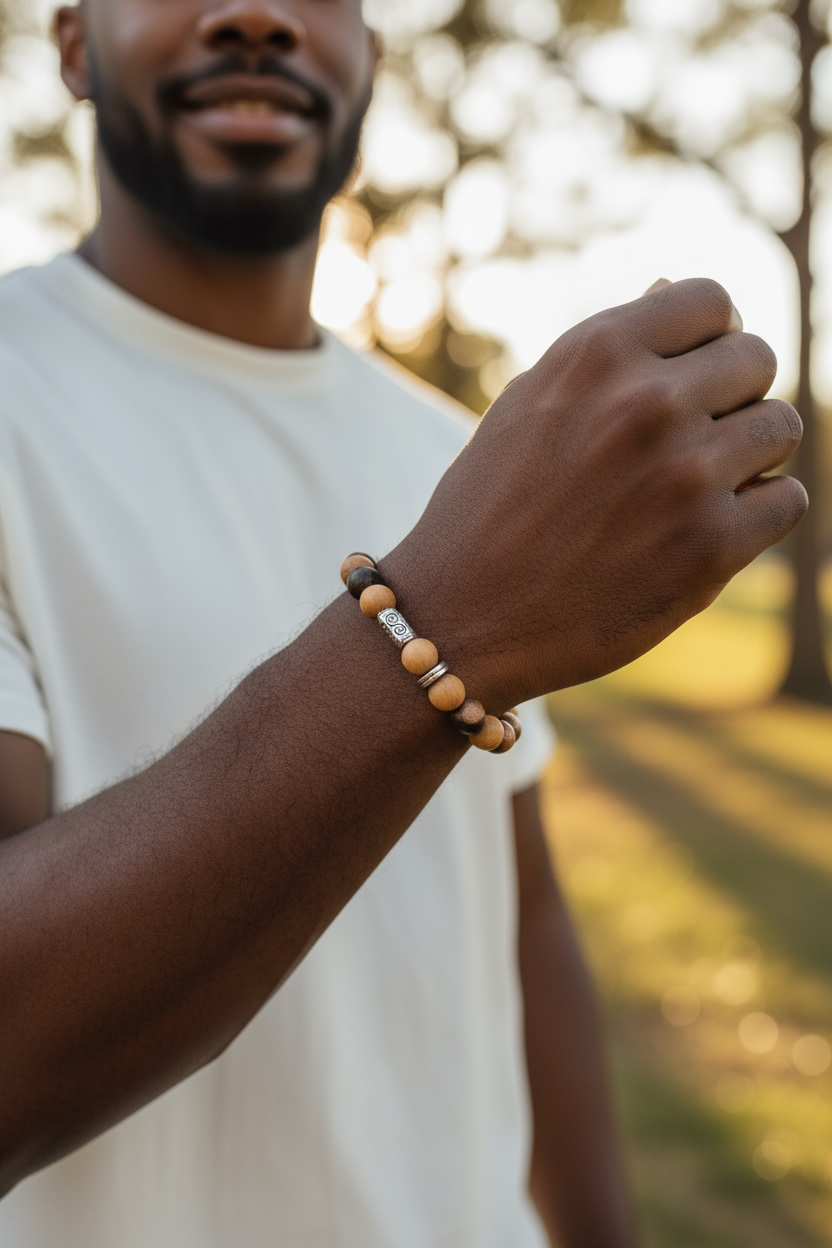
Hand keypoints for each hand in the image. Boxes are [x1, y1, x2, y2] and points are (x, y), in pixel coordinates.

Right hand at [389, 278, 805, 706]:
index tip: (688, 379)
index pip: (710, 301)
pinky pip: (787, 501)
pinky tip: (705, 532)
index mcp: (597, 353)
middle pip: (755, 360)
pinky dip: (757, 517)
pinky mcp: (711, 546)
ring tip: (692, 491)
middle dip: (729, 398)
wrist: (462, 619)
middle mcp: (646, 402)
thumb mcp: (529, 405)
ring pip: (780, 428)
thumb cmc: (489, 510)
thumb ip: (606, 352)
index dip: (706, 339)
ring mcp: (685, 474)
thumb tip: (671, 288)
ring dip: (748, 457)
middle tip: (685, 445)